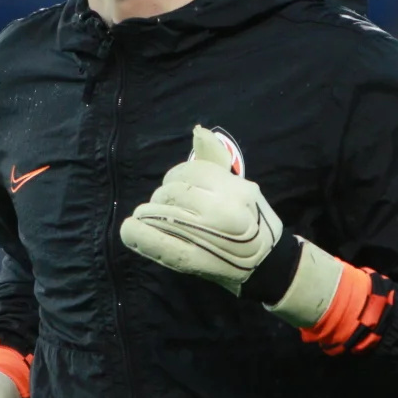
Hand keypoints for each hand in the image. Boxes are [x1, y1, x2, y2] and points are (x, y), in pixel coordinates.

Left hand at [119, 126, 283, 294]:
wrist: (266, 266)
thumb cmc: (252, 222)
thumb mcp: (242, 189)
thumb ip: (216, 163)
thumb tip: (197, 131)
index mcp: (236, 189)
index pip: (190, 171)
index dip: (176, 176)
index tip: (175, 187)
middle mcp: (223, 209)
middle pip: (172, 191)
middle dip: (161, 196)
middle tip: (162, 205)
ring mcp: (207, 235)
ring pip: (161, 211)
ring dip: (148, 212)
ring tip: (148, 217)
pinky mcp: (191, 259)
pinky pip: (157, 242)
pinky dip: (137, 234)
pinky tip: (130, 229)